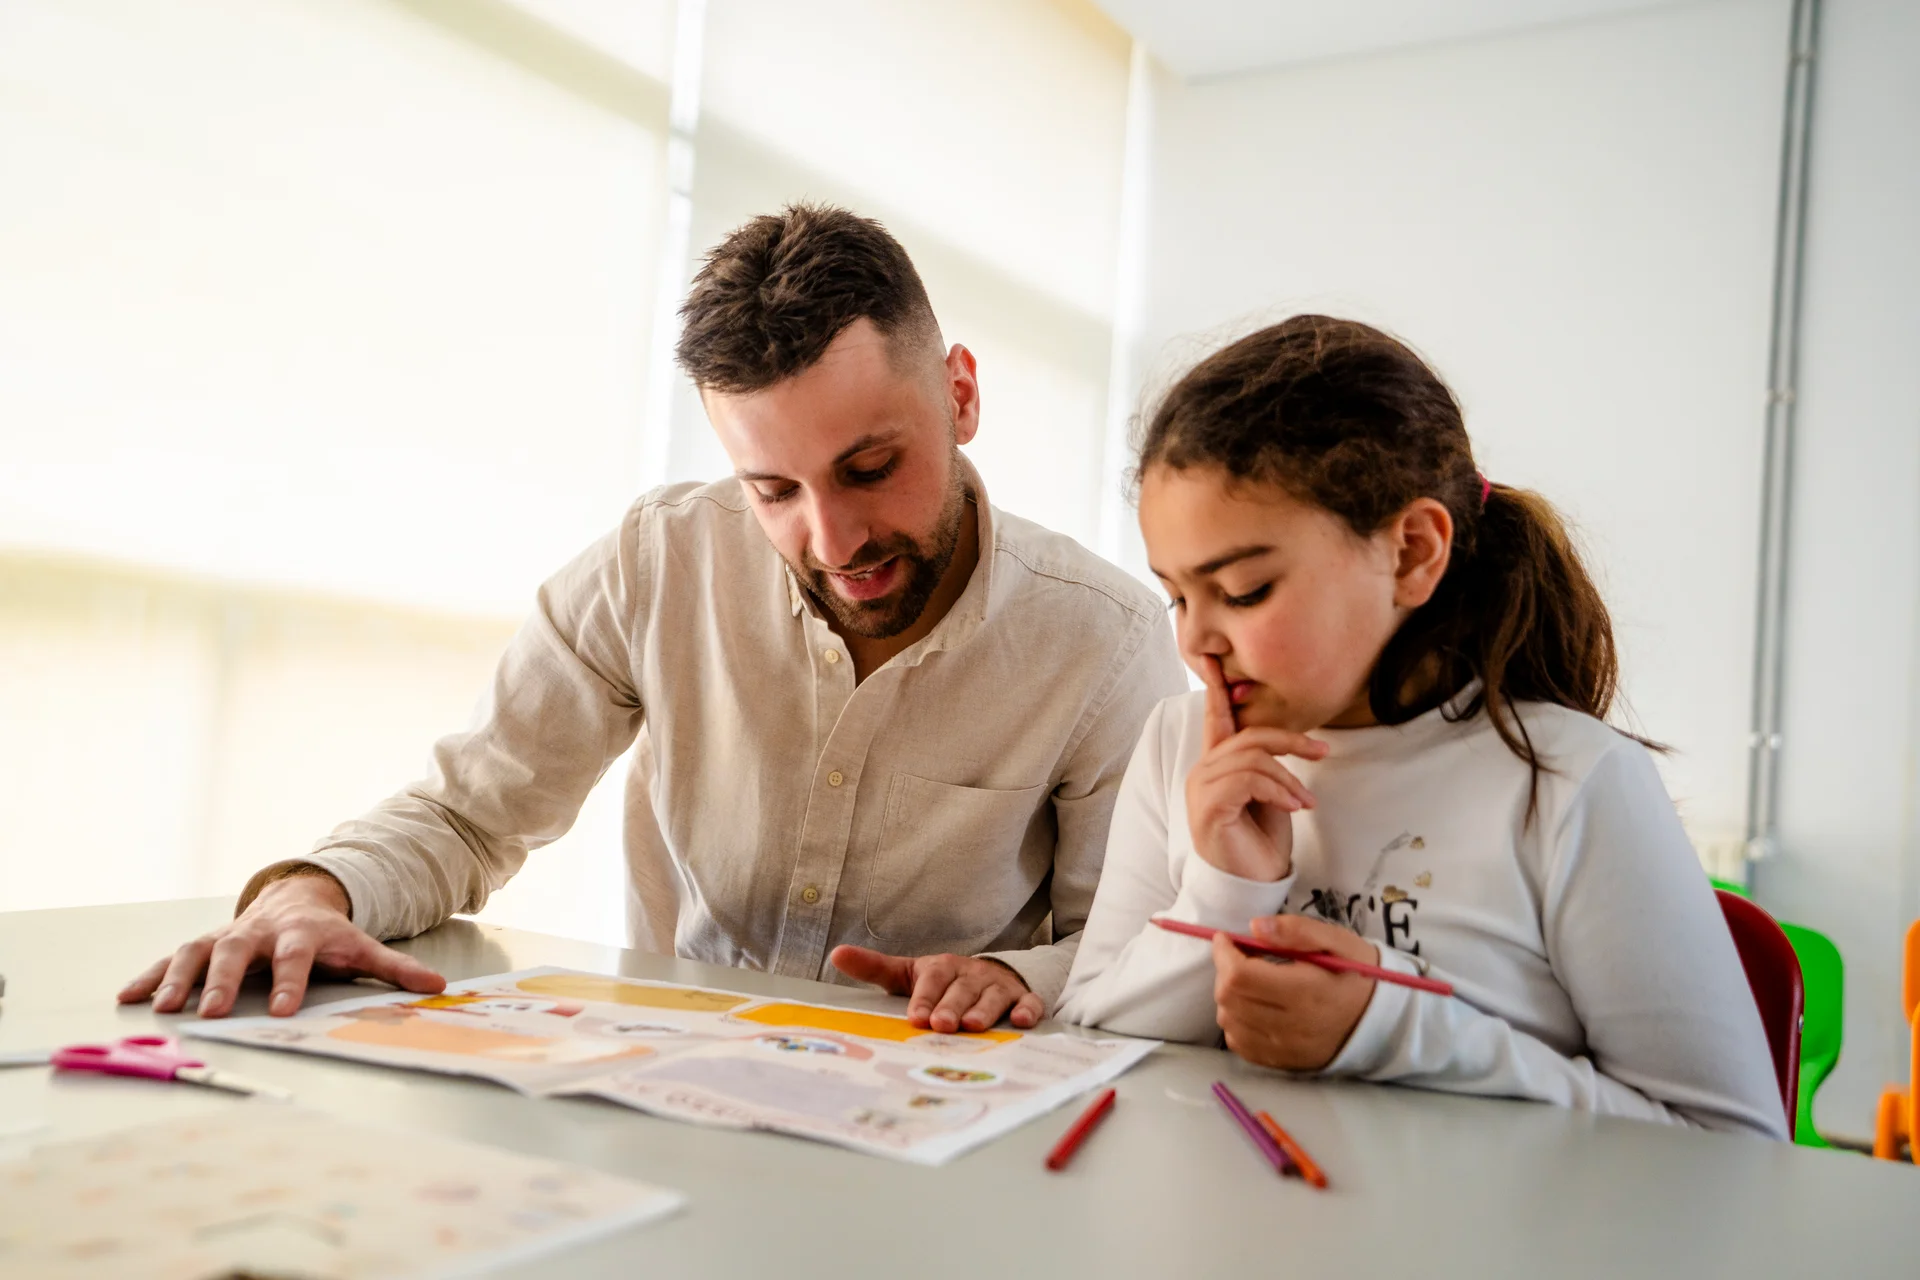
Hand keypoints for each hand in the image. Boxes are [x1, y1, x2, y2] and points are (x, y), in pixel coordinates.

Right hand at [117, 871, 445, 1017]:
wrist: (298, 897)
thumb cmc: (329, 933)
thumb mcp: (362, 947)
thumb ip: (397, 968)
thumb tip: (439, 986)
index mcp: (301, 934)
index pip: (296, 957)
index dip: (289, 981)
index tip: (280, 1009)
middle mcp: (259, 931)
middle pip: (237, 951)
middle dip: (222, 981)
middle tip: (210, 1012)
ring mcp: (228, 934)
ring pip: (197, 950)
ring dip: (178, 979)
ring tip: (161, 1008)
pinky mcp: (205, 942)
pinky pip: (173, 957)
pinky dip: (150, 975)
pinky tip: (128, 997)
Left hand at [830, 946, 1043, 1032]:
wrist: (987, 977)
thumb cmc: (941, 983)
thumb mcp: (908, 975)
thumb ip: (874, 968)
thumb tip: (836, 954)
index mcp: (942, 967)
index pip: (932, 979)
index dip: (924, 998)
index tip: (916, 1018)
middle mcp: (971, 974)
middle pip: (961, 990)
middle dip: (952, 1007)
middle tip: (942, 1025)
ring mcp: (998, 986)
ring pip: (993, 997)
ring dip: (984, 1010)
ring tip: (973, 1026)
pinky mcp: (1021, 997)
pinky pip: (1028, 1002)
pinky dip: (1027, 1010)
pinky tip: (1023, 1021)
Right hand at [1185, 656, 1327, 880]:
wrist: (1250, 885)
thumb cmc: (1261, 843)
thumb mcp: (1271, 796)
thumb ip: (1269, 766)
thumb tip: (1293, 742)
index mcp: (1218, 765)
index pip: (1215, 718)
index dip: (1214, 688)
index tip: (1212, 659)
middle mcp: (1203, 771)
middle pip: (1248, 736)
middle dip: (1290, 740)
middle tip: (1322, 752)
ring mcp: (1201, 788)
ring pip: (1250, 758)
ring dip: (1288, 778)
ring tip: (1305, 802)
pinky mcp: (1208, 807)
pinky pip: (1247, 781)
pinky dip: (1277, 790)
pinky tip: (1294, 808)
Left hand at [1211, 914, 1377, 1070]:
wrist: (1383, 1019)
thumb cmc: (1357, 974)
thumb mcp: (1337, 941)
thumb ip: (1296, 930)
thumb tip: (1254, 926)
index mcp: (1305, 991)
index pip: (1240, 975)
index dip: (1224, 953)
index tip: (1226, 939)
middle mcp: (1291, 1025)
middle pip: (1229, 999)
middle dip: (1224, 971)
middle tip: (1238, 957)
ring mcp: (1285, 1048)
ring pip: (1229, 1022)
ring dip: (1228, 997)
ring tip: (1247, 981)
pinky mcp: (1283, 1062)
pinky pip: (1240, 1045)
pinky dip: (1236, 1023)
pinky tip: (1251, 1008)